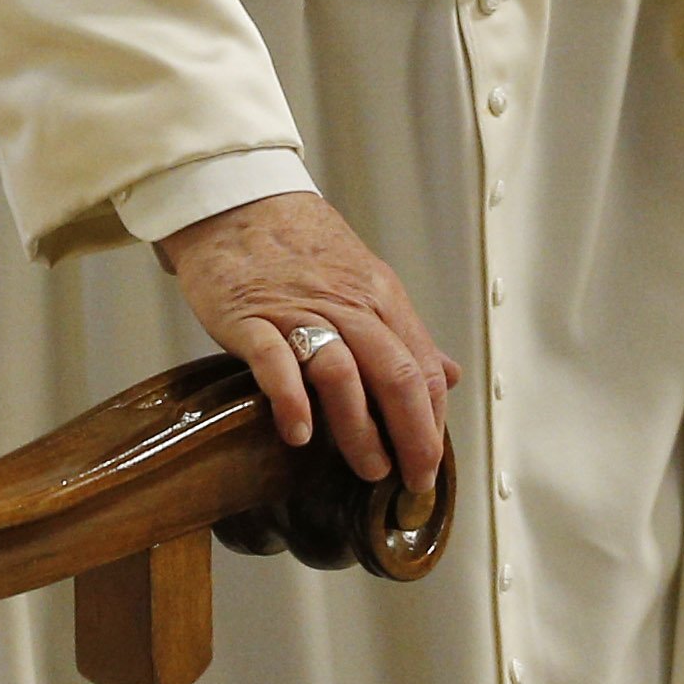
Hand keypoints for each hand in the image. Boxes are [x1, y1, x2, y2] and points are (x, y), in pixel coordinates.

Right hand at [154, 191, 456, 488]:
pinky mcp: (249, 317)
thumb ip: (402, 332)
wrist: (234, 203)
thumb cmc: (297, 249)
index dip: (432, 422)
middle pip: (394, 374)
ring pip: (342, 373)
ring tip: (367, 469)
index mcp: (378, 297)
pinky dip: (291, 399)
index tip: (430, 464)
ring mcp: (297, 310)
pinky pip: (276, 361)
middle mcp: (346, 304)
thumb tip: (449, 374)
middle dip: (412, 436)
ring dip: (359, 429)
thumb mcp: (362, 280)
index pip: (422, 367)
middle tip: (411, 480)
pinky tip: (299, 434)